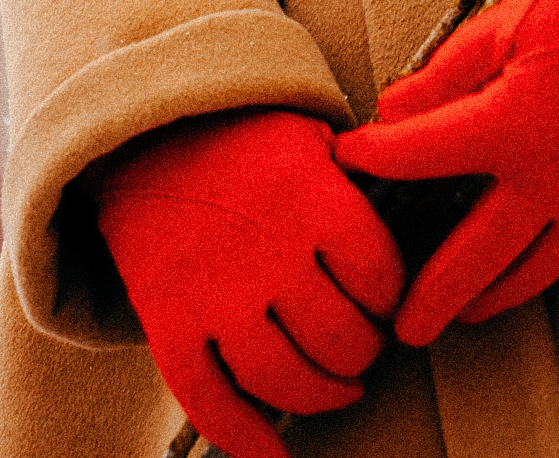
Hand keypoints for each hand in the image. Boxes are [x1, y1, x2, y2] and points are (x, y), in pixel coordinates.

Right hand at [91, 108, 401, 457]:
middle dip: (364, 354)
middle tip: (363, 347)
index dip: (393, 300)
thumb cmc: (242, 135)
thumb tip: (413, 217)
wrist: (144, 135)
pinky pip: (211, 403)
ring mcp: (215, 293)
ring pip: (286, 380)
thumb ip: (356, 181)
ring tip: (336, 388)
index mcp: (313, 196)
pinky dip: (247, 442)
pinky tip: (275, 455)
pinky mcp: (168, 323)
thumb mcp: (311, 132)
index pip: (381, 277)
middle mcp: (268, 250)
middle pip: (342, 340)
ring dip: (322, 396)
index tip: (388, 302)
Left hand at [336, 0, 558, 346]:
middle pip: (472, 262)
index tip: (349, 162)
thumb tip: (391, 113)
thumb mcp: (507, 20)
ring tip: (466, 308)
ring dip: (492, 295)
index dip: (375, 159)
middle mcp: (552, 179)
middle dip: (429, 299)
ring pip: (533, 273)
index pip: (419, 157)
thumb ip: (445, 74)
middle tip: (401, 329)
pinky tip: (544, 247)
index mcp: (510, 124)